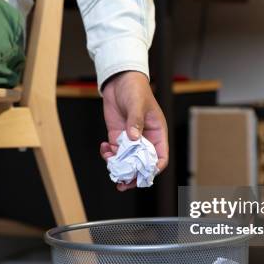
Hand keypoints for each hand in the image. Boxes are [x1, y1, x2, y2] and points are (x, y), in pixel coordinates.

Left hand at [100, 71, 168, 190]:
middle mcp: (145, 140)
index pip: (160, 157)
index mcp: (157, 134)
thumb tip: (133, 139)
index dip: (153, 168)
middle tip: (123, 183)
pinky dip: (108, 155)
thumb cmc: (135, 89)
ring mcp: (131, 140)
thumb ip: (135, 121)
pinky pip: (115, 153)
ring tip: (111, 169)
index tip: (143, 174)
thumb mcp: (137, 104)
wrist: (119, 80)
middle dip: (133, 175)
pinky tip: (104, 148)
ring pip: (127, 161)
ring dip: (119, 168)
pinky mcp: (118, 137)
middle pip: (142, 164)